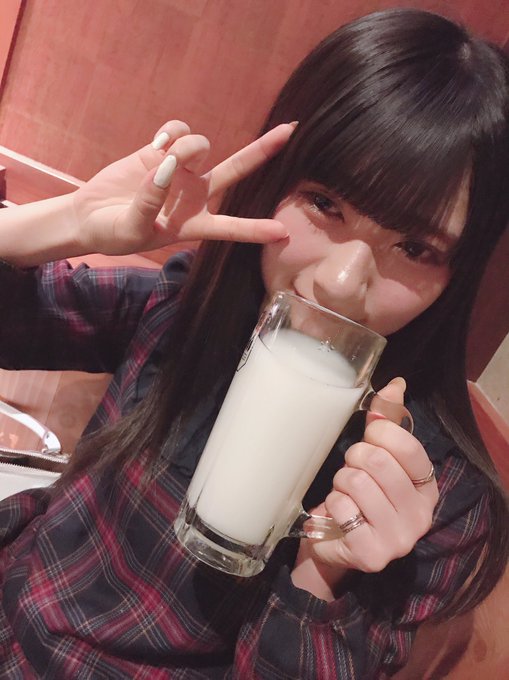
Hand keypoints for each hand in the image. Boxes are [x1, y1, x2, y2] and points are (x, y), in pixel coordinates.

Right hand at [72, 120, 293, 255]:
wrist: (90, 217)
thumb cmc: (112, 234)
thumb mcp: (131, 230)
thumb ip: (149, 203)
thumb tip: (166, 168)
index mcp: (194, 224)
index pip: (230, 228)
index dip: (255, 230)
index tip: (282, 233)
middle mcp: (195, 195)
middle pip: (236, 170)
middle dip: (262, 151)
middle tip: (290, 131)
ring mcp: (180, 171)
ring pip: (201, 144)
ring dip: (188, 145)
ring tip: (165, 157)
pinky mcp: (161, 151)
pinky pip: (178, 129)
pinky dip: (172, 131)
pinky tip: (158, 144)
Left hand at [291, 378, 438, 599]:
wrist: (336, 543)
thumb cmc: (359, 494)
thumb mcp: (377, 456)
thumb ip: (387, 421)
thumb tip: (395, 384)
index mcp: (427, 487)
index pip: (408, 445)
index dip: (379, 433)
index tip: (369, 438)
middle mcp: (421, 515)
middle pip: (377, 461)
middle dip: (354, 458)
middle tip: (351, 469)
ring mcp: (399, 538)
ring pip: (356, 482)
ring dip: (341, 482)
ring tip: (345, 493)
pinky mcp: (372, 554)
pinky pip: (341, 507)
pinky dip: (331, 504)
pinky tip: (338, 514)